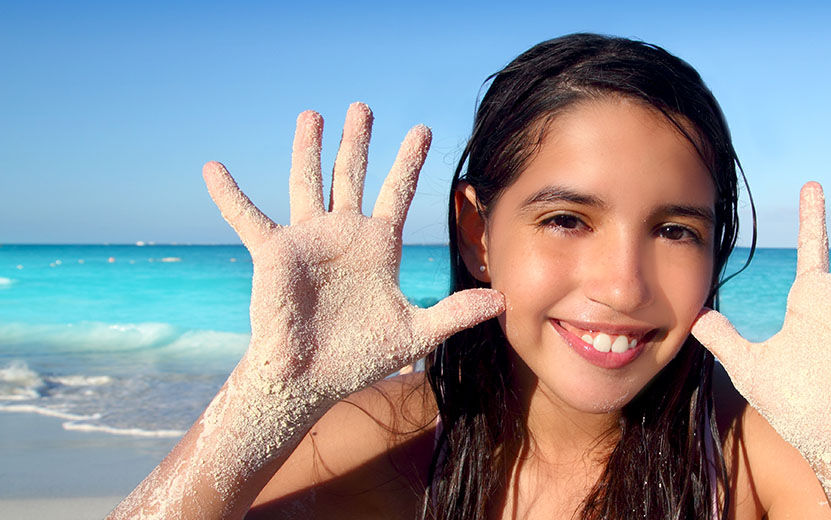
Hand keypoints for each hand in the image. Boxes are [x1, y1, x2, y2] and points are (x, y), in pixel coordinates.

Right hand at [204, 103, 503, 401]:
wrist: (311, 379)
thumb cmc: (359, 357)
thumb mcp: (416, 333)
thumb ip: (456, 313)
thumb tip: (502, 300)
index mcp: (378, 247)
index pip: (396, 193)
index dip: (409, 163)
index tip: (423, 129)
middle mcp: (343, 235)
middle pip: (352, 176)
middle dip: (358, 142)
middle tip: (363, 107)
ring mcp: (308, 240)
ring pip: (308, 183)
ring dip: (308, 150)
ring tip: (311, 115)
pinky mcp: (274, 253)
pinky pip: (247, 218)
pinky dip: (229, 195)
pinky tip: (213, 169)